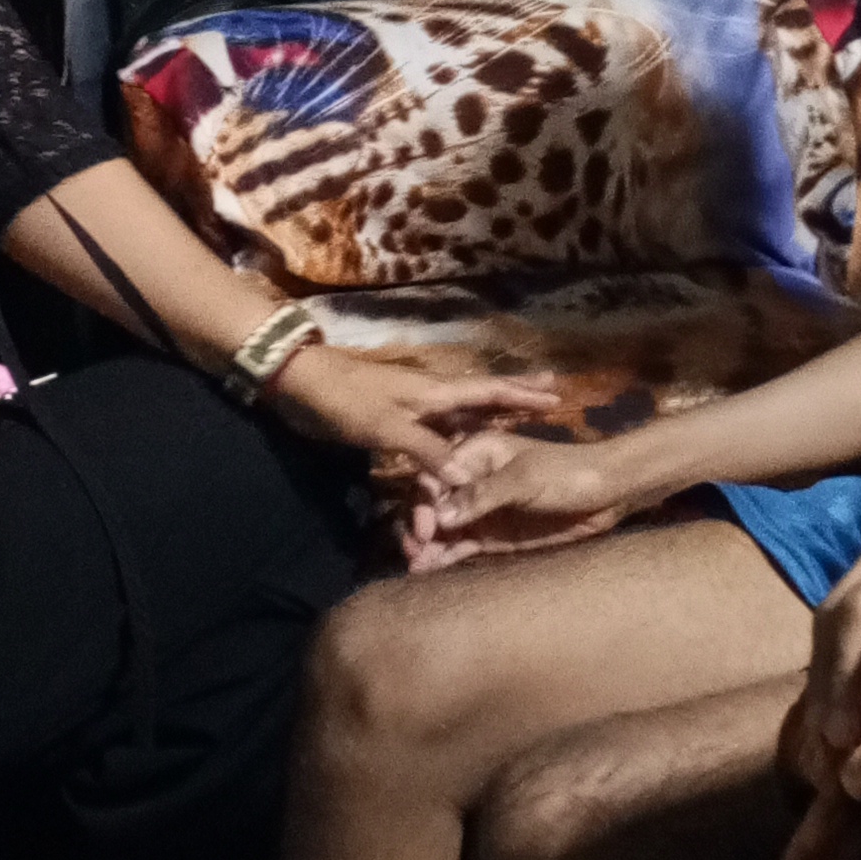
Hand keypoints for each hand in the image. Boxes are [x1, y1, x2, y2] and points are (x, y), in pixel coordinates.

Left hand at [270, 344, 562, 477]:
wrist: (302, 384)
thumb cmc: (345, 402)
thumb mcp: (386, 428)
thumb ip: (426, 449)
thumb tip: (466, 475)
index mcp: (436, 393)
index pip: (489, 392)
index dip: (522, 396)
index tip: (558, 396)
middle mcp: (432, 396)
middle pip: (484, 395)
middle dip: (517, 395)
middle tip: (552, 393)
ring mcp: (415, 406)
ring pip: (465, 410)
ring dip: (494, 411)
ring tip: (521, 415)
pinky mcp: (397, 418)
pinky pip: (443, 424)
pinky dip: (462, 429)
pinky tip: (465, 438)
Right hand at [401, 425, 637, 571]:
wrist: (606, 493)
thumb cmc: (567, 474)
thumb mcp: (525, 479)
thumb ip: (483, 496)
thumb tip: (441, 517)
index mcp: (475, 452)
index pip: (435, 475)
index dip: (423, 501)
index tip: (424, 529)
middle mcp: (469, 480)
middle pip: (431, 502)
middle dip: (418, 525)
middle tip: (413, 550)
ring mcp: (479, 510)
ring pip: (440, 527)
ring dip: (425, 545)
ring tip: (414, 565)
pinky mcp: (490, 535)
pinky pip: (459, 546)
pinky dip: (442, 556)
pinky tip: (427, 570)